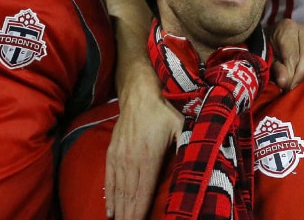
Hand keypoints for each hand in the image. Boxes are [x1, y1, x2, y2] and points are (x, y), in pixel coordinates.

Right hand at [105, 88, 182, 219]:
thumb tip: (195, 163)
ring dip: (119, 210)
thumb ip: (186, 145)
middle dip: (129, 215)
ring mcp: (119, 158)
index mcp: (149, 158)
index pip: (144, 192)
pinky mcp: (112, 154)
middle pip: (129, 196)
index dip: (140, 212)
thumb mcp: (181, 126)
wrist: (139, 95)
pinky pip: (109, 180)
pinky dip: (109, 197)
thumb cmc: (164, 111)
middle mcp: (131, 161)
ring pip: (118, 191)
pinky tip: (109, 211)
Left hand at [269, 17, 303, 88]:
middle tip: (297, 90)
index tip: (289, 89)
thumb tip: (285, 82)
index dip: (292, 75)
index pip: (294, 56)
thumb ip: (276, 68)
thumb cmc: (268, 48)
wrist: (270, 38)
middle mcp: (303, 29)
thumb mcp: (268, 58)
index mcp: (288, 29)